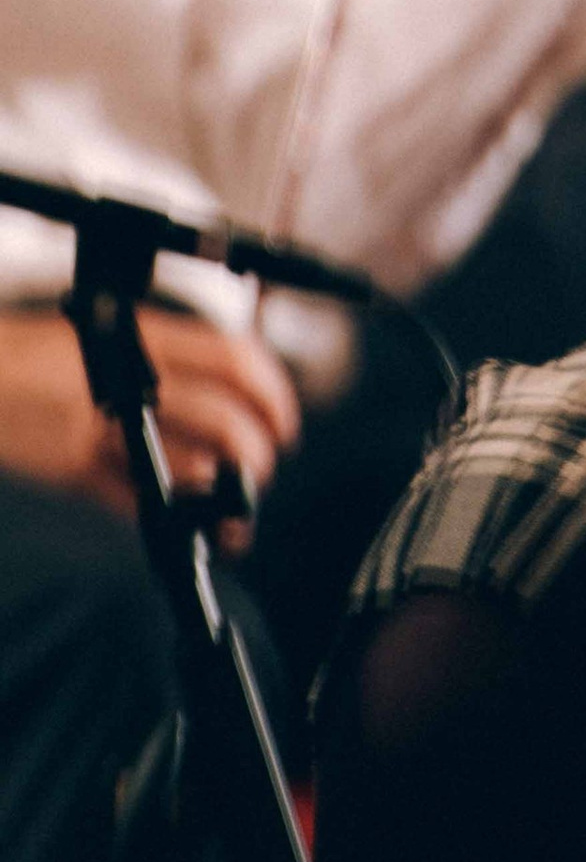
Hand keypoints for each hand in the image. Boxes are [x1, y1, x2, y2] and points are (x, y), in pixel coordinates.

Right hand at [0, 304, 300, 512]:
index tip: (282, 417)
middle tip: (265, 461)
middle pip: (224, 416)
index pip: (234, 356)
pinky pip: (138, 499)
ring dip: (225, 488)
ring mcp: (99, 426)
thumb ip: (155, 354)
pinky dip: (176, 517)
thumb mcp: (100, 333)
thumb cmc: (26, 355)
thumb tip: (219, 386)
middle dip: (258, 449)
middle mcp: (126, 379)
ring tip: (237, 497)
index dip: (272, 392)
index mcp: (140, 337)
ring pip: (190, 463)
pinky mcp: (73, 469)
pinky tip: (196, 529)